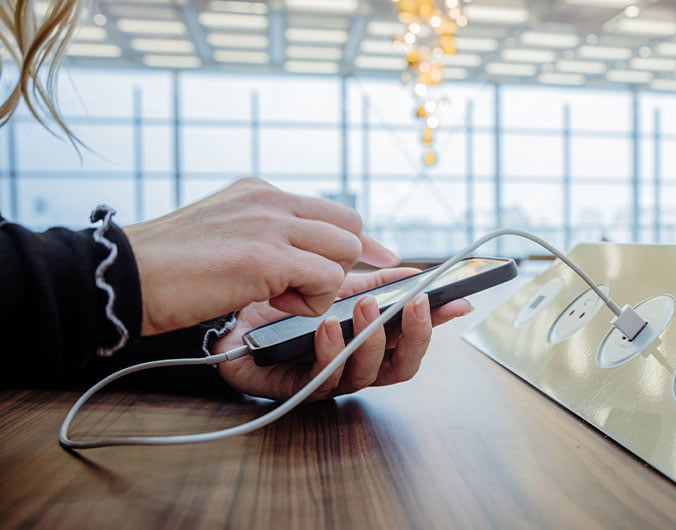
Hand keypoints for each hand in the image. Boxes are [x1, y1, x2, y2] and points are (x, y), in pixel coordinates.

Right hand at [124, 178, 398, 335]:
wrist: (122, 277)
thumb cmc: (167, 268)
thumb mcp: (223, 235)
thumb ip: (264, 236)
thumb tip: (301, 260)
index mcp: (259, 191)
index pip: (331, 209)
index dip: (361, 240)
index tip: (383, 259)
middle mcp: (269, 199)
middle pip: (348, 225)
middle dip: (345, 263)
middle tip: (319, 290)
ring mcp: (270, 223)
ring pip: (343, 250)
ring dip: (322, 284)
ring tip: (278, 298)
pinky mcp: (267, 256)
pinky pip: (325, 278)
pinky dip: (310, 302)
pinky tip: (273, 304)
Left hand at [214, 268, 472, 401]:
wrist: (229, 316)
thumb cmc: (284, 304)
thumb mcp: (334, 285)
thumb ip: (375, 283)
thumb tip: (415, 272)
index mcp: (370, 340)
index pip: (413, 337)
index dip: (438, 324)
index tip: (458, 300)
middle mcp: (356, 364)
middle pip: (401, 367)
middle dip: (414, 337)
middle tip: (416, 304)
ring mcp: (330, 379)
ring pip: (366, 375)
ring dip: (370, 339)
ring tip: (362, 306)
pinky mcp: (297, 389)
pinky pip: (322, 379)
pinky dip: (330, 351)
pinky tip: (326, 326)